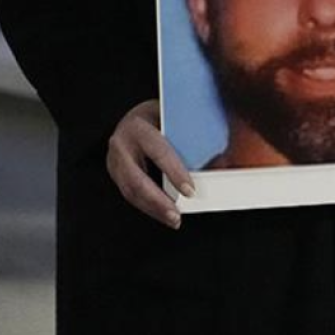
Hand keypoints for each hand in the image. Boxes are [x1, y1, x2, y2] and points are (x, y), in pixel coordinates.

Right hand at [104, 99, 191, 228]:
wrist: (134, 115)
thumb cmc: (159, 114)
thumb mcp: (173, 117)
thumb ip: (190, 135)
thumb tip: (220, 161)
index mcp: (138, 126)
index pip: (159, 152)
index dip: (174, 173)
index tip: (189, 191)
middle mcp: (121, 144)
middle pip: (137, 179)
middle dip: (158, 201)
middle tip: (176, 215)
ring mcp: (114, 160)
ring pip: (130, 191)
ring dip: (152, 209)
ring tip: (173, 220)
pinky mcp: (114, 172)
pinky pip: (129, 193)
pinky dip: (147, 205)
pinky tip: (161, 213)